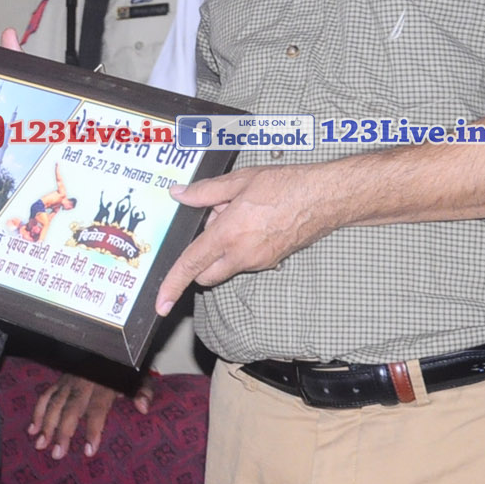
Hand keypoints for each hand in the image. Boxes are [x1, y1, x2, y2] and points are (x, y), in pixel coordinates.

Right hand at [29, 371, 153, 458]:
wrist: (109, 346)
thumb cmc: (124, 370)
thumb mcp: (138, 377)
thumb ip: (143, 391)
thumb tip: (143, 408)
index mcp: (104, 383)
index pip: (97, 409)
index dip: (93, 429)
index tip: (89, 450)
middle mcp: (84, 382)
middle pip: (71, 408)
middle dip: (62, 432)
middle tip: (57, 454)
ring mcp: (69, 381)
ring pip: (54, 403)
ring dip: (46, 424)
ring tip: (41, 445)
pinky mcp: (60, 380)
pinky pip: (46, 395)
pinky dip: (38, 412)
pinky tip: (33, 429)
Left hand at [154, 164, 332, 315]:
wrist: (324, 198)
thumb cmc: (285, 186)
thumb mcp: (238, 181)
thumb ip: (204, 192)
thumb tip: (179, 195)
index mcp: (228, 235)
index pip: (192, 265)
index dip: (172, 284)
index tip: (161, 302)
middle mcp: (242, 255)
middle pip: (206, 273)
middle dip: (199, 258)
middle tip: (213, 221)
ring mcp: (258, 262)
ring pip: (225, 265)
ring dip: (221, 248)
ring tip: (239, 213)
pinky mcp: (270, 263)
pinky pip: (243, 260)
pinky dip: (238, 246)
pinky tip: (252, 220)